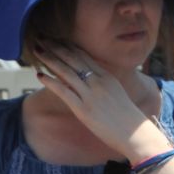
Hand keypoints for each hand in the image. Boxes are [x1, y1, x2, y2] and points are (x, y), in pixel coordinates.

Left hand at [31, 40, 157, 152]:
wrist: (135, 134)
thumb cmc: (128, 118)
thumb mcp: (117, 93)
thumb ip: (104, 85)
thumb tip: (92, 81)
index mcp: (107, 76)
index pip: (84, 56)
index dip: (68, 46)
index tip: (57, 39)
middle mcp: (98, 82)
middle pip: (73, 59)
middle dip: (56, 47)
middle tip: (43, 39)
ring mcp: (90, 95)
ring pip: (66, 72)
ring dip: (50, 60)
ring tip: (38, 51)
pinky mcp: (83, 109)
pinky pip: (64, 91)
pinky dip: (50, 81)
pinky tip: (39, 75)